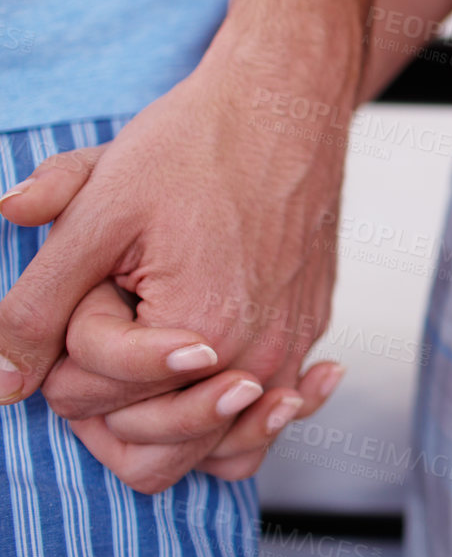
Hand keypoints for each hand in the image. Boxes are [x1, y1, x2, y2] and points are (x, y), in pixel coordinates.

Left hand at [0, 25, 346, 489]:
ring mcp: (292, 348)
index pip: (87, 401)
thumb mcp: (95, 214)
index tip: (87, 288)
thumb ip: (35, 306)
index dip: (59, 351)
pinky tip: (223, 389)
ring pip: (218, 453)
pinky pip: (273, 418)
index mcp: (198, 333)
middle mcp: (256, 356)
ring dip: (169, 426)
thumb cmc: (198, 145)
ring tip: (143, 370)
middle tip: (104, 328)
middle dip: (108, 401)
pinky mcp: (311, 331)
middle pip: (152, 450)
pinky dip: (240, 420)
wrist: (287, 102)